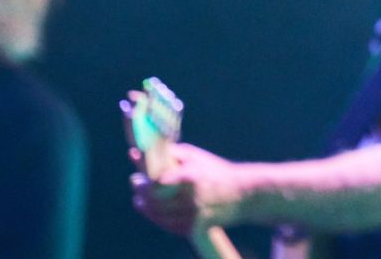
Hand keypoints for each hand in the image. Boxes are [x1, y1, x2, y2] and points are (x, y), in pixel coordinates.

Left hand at [130, 142, 247, 235]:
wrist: (244, 194)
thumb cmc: (217, 171)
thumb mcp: (196, 156)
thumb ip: (171, 154)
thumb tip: (143, 152)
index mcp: (192, 177)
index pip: (160, 183)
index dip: (145, 183)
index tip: (137, 177)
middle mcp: (193, 198)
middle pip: (156, 202)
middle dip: (142, 194)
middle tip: (136, 184)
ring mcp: (195, 215)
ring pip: (161, 217)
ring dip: (147, 209)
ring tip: (140, 201)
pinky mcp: (197, 228)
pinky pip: (171, 227)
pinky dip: (161, 220)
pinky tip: (155, 213)